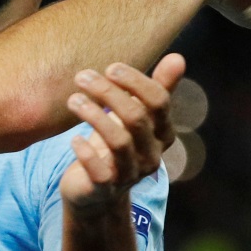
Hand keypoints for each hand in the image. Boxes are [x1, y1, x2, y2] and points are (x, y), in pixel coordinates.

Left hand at [59, 54, 183, 213]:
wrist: (94, 193)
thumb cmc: (114, 145)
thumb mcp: (134, 116)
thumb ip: (155, 89)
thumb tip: (178, 57)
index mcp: (161, 133)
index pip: (159, 102)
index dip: (136, 82)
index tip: (110, 67)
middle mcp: (151, 154)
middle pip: (136, 117)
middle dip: (108, 92)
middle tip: (82, 76)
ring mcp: (130, 174)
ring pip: (119, 141)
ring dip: (94, 115)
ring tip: (73, 100)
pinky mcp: (105, 189)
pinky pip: (100, 172)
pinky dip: (87, 153)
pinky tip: (74, 139)